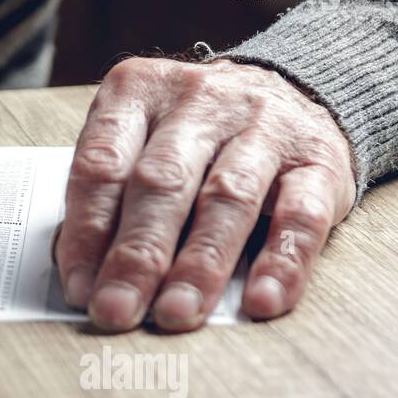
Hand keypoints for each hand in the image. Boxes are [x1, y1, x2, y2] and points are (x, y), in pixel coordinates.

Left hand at [54, 57, 355, 331]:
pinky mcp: (319, 159)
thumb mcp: (142, 137)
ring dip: (199, 264)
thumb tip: (85, 273)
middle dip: (136, 256)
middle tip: (117, 310)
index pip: (102, 164)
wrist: (292, 84)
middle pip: (161, 183)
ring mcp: (264, 126)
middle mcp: (200, 102)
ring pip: (227, 199)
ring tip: (176, 313)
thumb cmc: (194, 130)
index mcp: (139, 91)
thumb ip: (111, 194)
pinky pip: (302, 214)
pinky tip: (261, 300)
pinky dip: (281, 262)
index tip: (78, 287)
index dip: (86, 230)